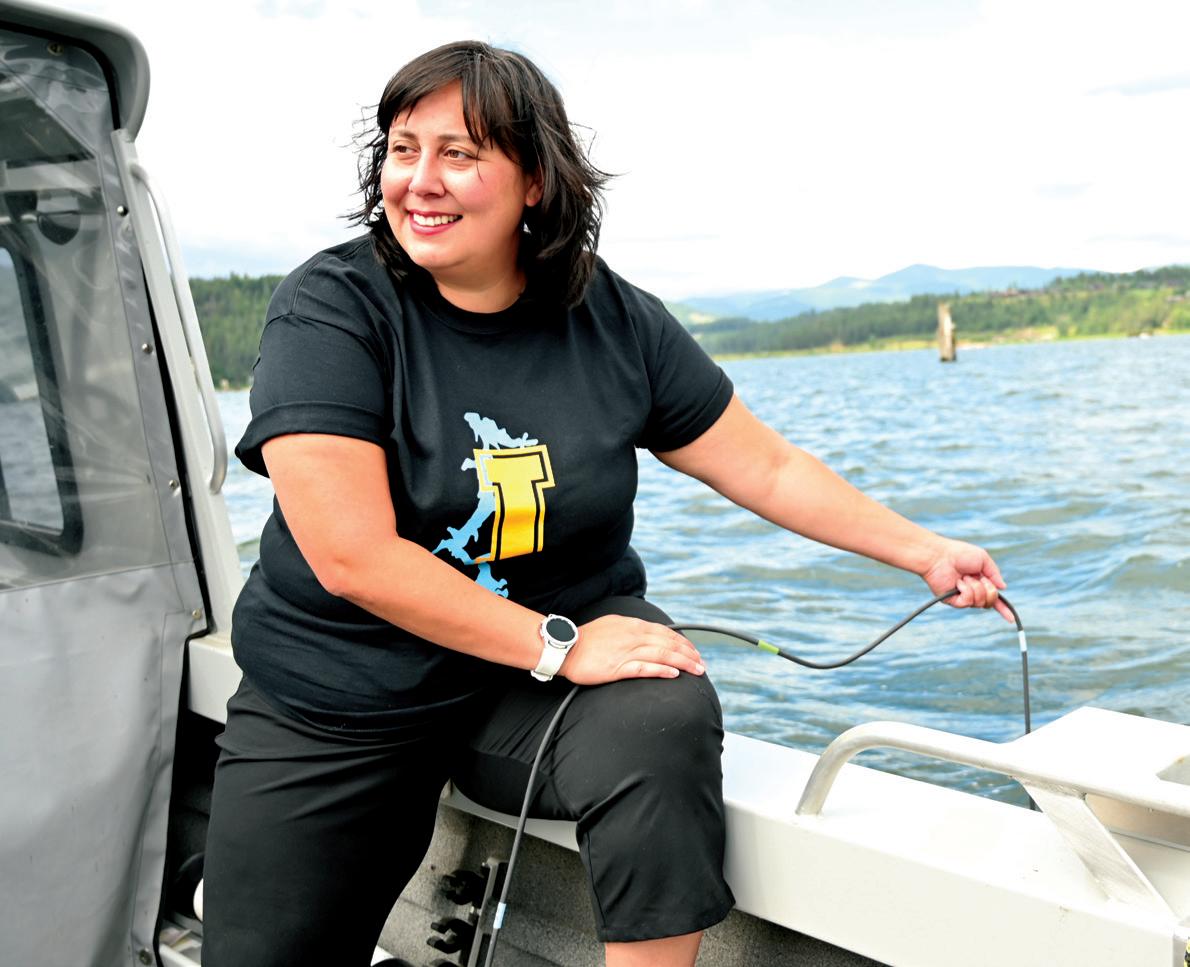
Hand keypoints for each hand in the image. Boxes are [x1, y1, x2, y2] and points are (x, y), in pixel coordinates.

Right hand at [559, 615, 705, 684]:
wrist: (565, 648)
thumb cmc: (586, 639)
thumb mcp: (612, 625)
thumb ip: (631, 629)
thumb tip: (646, 634)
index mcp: (632, 625)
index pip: (664, 632)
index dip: (682, 642)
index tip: (693, 651)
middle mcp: (633, 636)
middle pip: (668, 644)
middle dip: (689, 653)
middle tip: (702, 664)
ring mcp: (626, 651)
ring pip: (662, 655)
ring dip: (683, 662)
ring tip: (697, 670)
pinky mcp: (618, 667)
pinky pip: (644, 668)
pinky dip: (661, 670)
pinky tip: (674, 674)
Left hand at [921, 537, 1011, 621]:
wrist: (940, 556)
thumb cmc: (959, 554)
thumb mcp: (983, 559)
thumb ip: (994, 573)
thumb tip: (1003, 588)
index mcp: (980, 582)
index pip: (993, 598)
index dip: (1003, 609)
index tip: (1011, 619)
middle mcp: (971, 591)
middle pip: (989, 602)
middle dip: (990, 591)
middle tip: (981, 579)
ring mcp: (961, 597)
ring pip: (980, 603)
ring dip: (976, 587)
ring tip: (964, 577)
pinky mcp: (952, 601)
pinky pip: (967, 602)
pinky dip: (966, 590)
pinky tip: (958, 582)